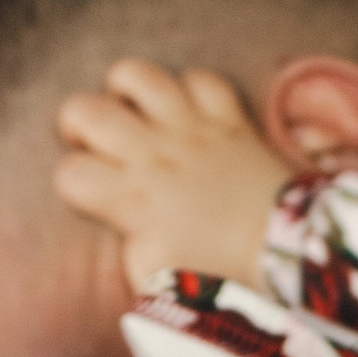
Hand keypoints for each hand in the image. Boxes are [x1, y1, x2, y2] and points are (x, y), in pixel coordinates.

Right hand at [52, 59, 287, 292]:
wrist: (289, 252)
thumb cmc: (221, 274)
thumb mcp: (160, 279)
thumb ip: (128, 252)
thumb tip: (121, 229)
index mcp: (131, 198)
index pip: (70, 174)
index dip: (69, 181)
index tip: (85, 191)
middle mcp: (153, 154)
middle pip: (86, 111)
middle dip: (75, 122)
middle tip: (90, 141)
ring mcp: (192, 130)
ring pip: (140, 77)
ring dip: (126, 87)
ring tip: (131, 108)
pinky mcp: (230, 120)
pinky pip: (202, 80)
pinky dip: (192, 88)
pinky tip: (189, 109)